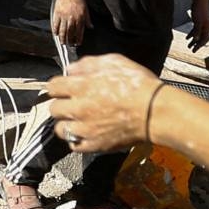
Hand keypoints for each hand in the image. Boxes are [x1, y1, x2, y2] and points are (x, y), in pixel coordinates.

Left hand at [46, 53, 162, 151]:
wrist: (156, 111)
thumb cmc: (138, 85)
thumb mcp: (113, 62)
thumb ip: (88, 64)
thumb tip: (71, 69)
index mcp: (79, 86)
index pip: (52, 87)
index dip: (58, 86)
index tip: (63, 88)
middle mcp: (78, 108)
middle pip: (54, 109)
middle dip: (62, 105)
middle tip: (73, 104)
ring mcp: (85, 129)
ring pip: (60, 129)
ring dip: (67, 124)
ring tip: (78, 121)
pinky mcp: (95, 144)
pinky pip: (74, 145)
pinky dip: (77, 140)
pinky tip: (86, 133)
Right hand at [51, 0, 90, 44]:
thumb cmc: (78, 0)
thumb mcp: (86, 10)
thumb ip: (88, 19)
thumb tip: (91, 27)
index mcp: (80, 18)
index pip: (79, 31)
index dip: (79, 39)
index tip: (78, 43)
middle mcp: (72, 18)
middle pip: (70, 32)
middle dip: (70, 40)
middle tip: (69, 45)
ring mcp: (64, 16)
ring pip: (63, 30)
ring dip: (62, 37)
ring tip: (62, 42)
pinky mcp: (57, 14)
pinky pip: (56, 24)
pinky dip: (55, 30)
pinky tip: (56, 34)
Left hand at [187, 2, 208, 51]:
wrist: (199, 2)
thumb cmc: (199, 11)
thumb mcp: (198, 22)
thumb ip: (197, 31)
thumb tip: (195, 39)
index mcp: (208, 28)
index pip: (204, 40)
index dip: (199, 45)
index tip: (194, 50)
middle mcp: (207, 27)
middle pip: (202, 38)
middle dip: (196, 45)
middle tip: (191, 50)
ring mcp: (203, 25)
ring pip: (198, 35)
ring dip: (193, 40)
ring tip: (188, 45)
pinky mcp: (198, 22)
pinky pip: (195, 30)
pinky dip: (191, 34)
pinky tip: (187, 38)